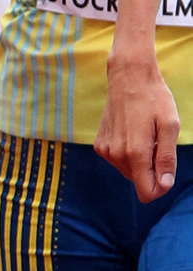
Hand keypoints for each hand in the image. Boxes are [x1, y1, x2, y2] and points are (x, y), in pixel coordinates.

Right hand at [98, 56, 180, 199]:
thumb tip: (164, 185)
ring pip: (129, 171)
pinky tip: (132, 132)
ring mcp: (106, 150)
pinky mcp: (100, 145)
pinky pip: (118, 160)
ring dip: (140, 160)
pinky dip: (128, 152)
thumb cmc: (154, 99)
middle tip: (156, 142)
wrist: (128, 77)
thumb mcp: (169, 126)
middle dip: (151, 169)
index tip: (167, 170)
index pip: (146, 192)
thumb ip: (166, 158)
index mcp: (136, 153)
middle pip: (139, 181)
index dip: (160, 188)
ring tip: (144, 134)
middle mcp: (116, 155)